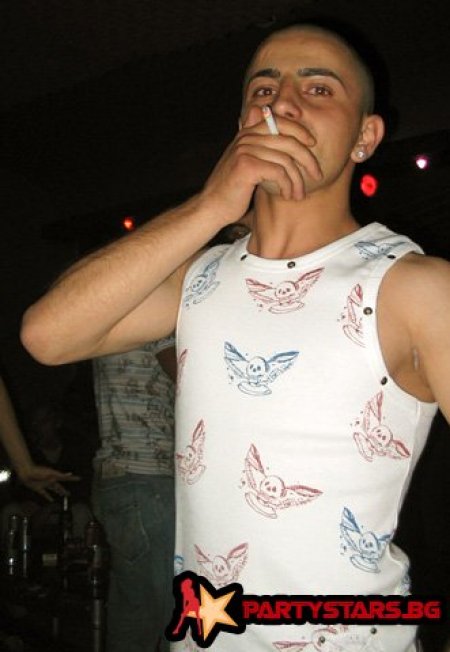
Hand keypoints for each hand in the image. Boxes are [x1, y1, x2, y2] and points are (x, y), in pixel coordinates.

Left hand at [17, 465, 79, 500]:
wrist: (27, 473)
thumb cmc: (39, 471)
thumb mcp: (51, 472)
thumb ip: (60, 475)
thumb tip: (70, 474)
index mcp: (55, 476)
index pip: (66, 478)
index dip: (72, 479)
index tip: (79, 479)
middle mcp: (51, 481)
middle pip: (59, 486)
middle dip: (64, 489)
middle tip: (69, 494)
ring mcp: (45, 485)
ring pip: (53, 490)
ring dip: (58, 492)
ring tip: (62, 495)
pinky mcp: (39, 489)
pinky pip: (45, 494)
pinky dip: (48, 497)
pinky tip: (51, 500)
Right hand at [199, 106, 321, 222]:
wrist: (212, 207)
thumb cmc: (232, 189)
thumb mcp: (246, 164)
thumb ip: (260, 149)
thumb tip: (273, 137)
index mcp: (246, 133)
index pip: (280, 121)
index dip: (300, 130)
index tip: (312, 144)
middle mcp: (246, 138)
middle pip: (288, 140)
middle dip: (308, 159)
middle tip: (317, 175)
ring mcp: (245, 150)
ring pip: (286, 160)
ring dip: (297, 180)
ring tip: (299, 195)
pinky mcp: (247, 166)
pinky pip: (278, 172)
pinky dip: (287, 186)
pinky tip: (287, 195)